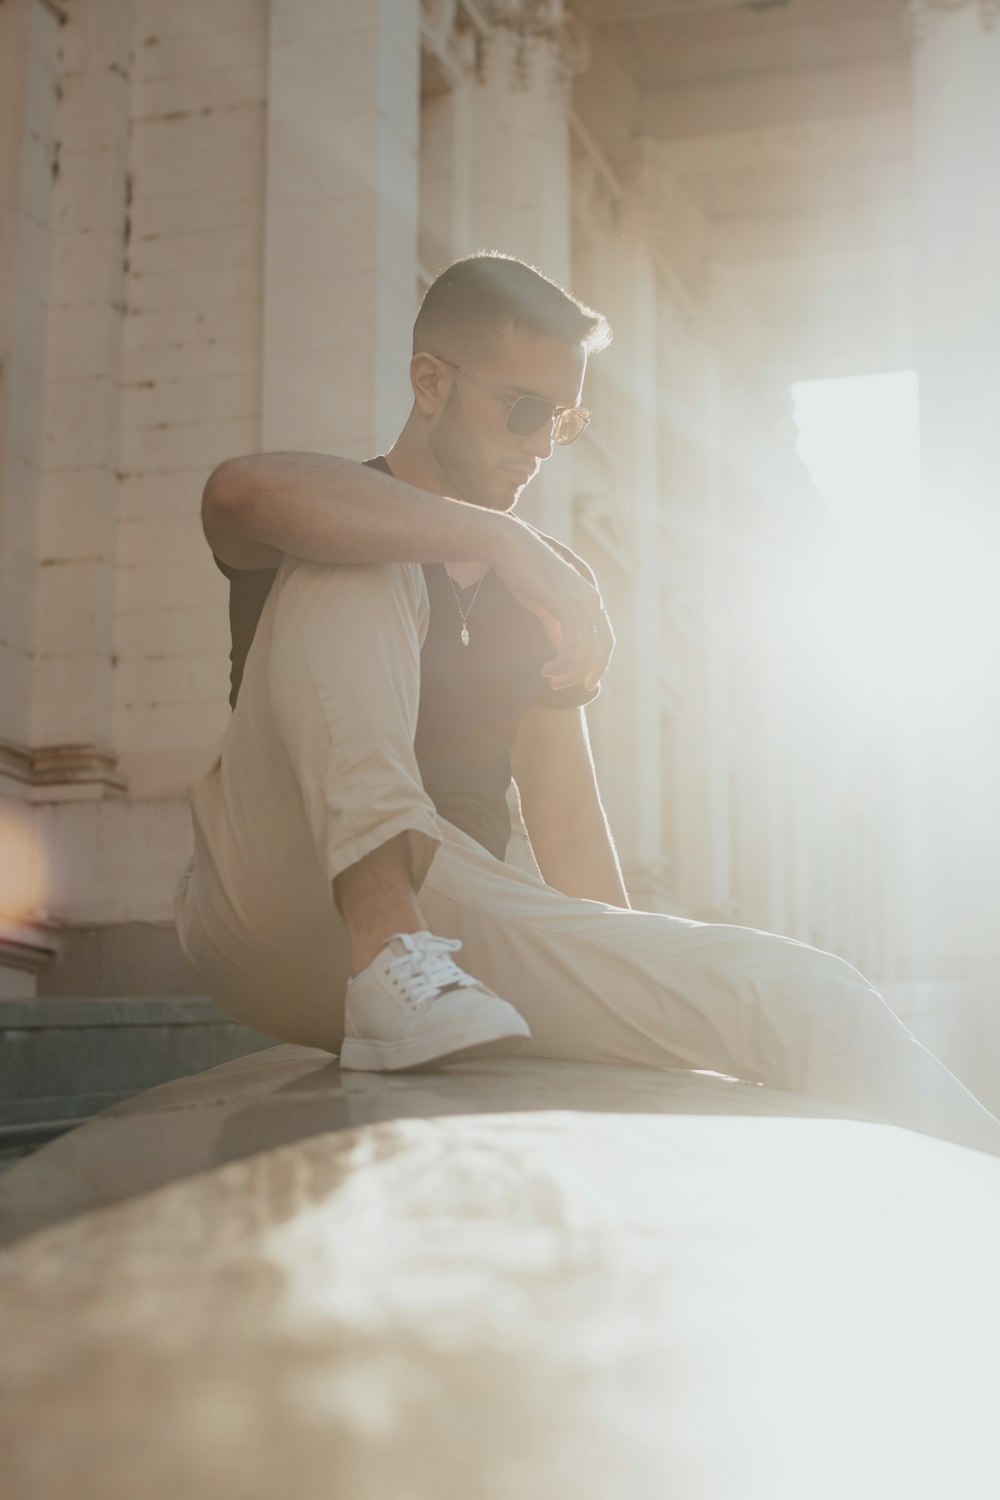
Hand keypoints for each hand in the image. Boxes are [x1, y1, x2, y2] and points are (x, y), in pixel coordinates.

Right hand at [489, 515, 614, 690]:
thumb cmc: (527, 576)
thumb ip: (559, 629)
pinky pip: (572, 644)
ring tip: (550, 678)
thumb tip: (565, 654)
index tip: (586, 683)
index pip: (606, 642)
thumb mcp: (547, 607)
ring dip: (569, 672)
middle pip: (601, 650)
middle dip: (585, 674)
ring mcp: (581, 601)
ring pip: (586, 651)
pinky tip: (546, 668)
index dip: (599, 665)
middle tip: (562, 687)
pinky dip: (562, 663)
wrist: (511, 549)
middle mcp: (592, 601)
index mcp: (591, 601)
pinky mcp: (565, 603)